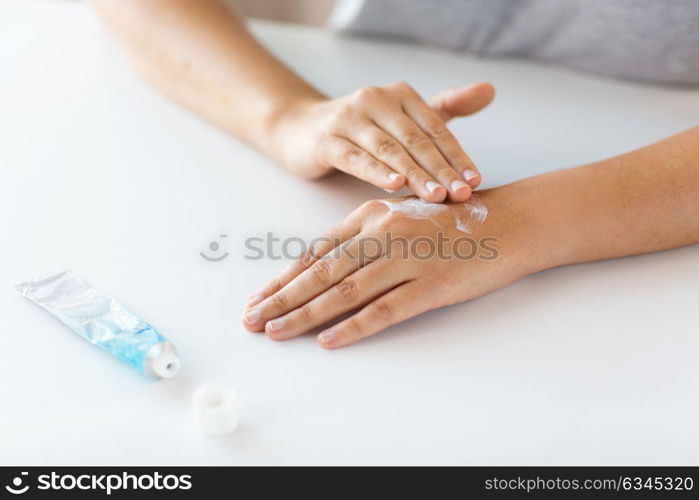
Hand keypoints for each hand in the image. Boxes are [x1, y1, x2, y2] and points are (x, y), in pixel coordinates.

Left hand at [242, 187, 538, 348]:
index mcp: (372, 215)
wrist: (511, 221)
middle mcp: (384, 233)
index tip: (258, 298)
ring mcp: (409, 258)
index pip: (316, 251)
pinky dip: (354, 326)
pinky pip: (385, 309)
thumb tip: (323, 268)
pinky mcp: (433, 284)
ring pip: (345, 291)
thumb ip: (365, 237)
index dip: (283, 277)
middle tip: (252, 321)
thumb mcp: (402, 216)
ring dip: (306, 314)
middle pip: (321, 272)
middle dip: (281, 299)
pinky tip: (329, 341)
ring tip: (277, 332)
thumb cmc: (453, 220)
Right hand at [267, 82, 494, 202]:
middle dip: (440, 169)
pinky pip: (355, 157)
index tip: (474, 182)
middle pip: (415, 140)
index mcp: (401, 95)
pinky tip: (394, 185)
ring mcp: (349, 118)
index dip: (456, 156)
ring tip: (436, 196)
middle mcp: (376, 100)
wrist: (302, 129)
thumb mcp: (404, 116)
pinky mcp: (327, 139)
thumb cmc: (361, 128)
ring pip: (388, 150)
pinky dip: (376, 172)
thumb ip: (445, 108)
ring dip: (414, 174)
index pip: (435, 129)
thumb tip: (490, 90)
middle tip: (460, 195)